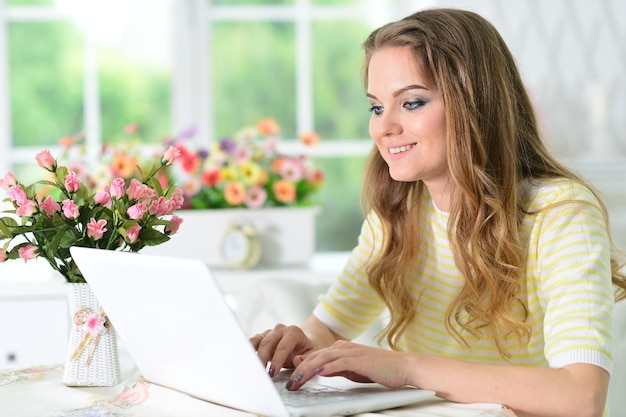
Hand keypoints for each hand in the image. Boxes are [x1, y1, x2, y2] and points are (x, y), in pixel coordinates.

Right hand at [250, 323, 315, 376]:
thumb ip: (306, 359)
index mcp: (294, 332)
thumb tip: (297, 360)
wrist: (302, 344)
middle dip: (263, 359)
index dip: (277, 360)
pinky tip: (247, 361)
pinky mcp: (262, 337)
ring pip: (257, 341)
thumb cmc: (306, 351)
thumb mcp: (311, 356)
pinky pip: (252, 342)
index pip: (283, 346)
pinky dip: (248, 351)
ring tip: (253, 369)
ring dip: (254, 355)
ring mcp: (270, 332)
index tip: (273, 373)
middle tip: (261, 374)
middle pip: (267, 342)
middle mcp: (280, 329)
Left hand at [285, 340, 412, 390]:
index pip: (314, 356)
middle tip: (288, 382)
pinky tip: (317, 373)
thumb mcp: (352, 369)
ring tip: (296, 380)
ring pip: (323, 359)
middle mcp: (343, 347)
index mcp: (340, 348)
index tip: (289, 377)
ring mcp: (351, 352)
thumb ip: (334, 368)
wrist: (402, 366)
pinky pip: (339, 362)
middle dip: (299, 369)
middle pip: (315, 356)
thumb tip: (317, 371)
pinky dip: (327, 368)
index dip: (300, 365)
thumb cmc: (379, 368)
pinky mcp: (360, 359)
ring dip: (307, 370)